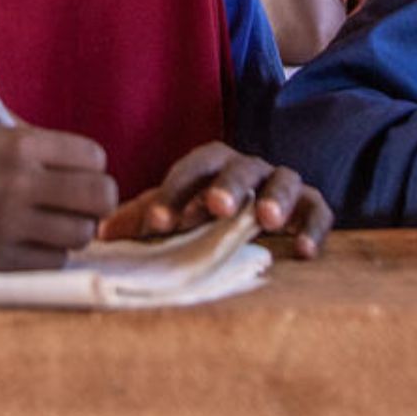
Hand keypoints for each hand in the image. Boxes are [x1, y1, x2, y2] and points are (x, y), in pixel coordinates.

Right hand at [0, 113, 118, 270]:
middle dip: (98, 200)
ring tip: (51, 224)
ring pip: (81, 234)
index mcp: (17, 144)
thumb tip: (77, 157)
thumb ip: (27, 134)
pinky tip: (29, 244)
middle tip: (84, 203)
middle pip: (100, 197)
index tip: (80, 173)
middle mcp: (18, 184)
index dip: (91, 166)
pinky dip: (48, 255)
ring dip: (72, 230)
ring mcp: (8, 226)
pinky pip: (52, 263)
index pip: (92, 156)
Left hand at [98, 141, 332, 257]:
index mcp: (211, 164)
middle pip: (239, 168)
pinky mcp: (310, 206)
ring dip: (276, 198)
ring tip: (268, 221)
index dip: (173, 192)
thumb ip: (143, 219)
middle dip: (228, 186)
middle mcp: (248, 168)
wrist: (261, 210)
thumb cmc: (207, 212)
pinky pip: (318, 211)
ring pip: (284, 180)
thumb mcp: (176, 213)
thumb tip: (98, 234)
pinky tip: (303, 251)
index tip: (157, 223)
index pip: (191, 168)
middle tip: (217, 206)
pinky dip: (313, 228)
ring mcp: (282, 184)